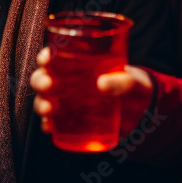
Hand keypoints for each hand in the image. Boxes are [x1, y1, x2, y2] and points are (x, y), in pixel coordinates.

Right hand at [30, 47, 155, 136]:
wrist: (141, 114)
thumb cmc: (133, 89)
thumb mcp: (132, 82)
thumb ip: (122, 81)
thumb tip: (102, 84)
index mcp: (80, 63)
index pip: (56, 55)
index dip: (46, 56)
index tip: (46, 59)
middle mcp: (68, 81)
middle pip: (44, 77)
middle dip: (40, 81)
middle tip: (48, 85)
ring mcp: (68, 102)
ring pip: (44, 99)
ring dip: (41, 104)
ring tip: (48, 110)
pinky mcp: (71, 121)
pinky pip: (53, 123)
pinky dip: (48, 125)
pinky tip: (49, 127)